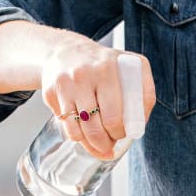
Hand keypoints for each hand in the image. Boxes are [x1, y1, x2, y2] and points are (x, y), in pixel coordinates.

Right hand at [40, 34, 155, 159]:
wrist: (67, 50)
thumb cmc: (105, 65)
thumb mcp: (131, 68)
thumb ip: (145, 94)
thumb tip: (139, 126)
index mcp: (107, 70)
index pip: (114, 117)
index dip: (120, 133)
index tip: (122, 133)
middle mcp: (83, 75)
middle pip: (95, 128)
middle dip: (105, 143)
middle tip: (110, 143)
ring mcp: (64, 85)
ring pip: (78, 132)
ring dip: (91, 144)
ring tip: (99, 143)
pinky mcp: (50, 93)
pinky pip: (66, 127)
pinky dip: (77, 136)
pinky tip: (84, 132)